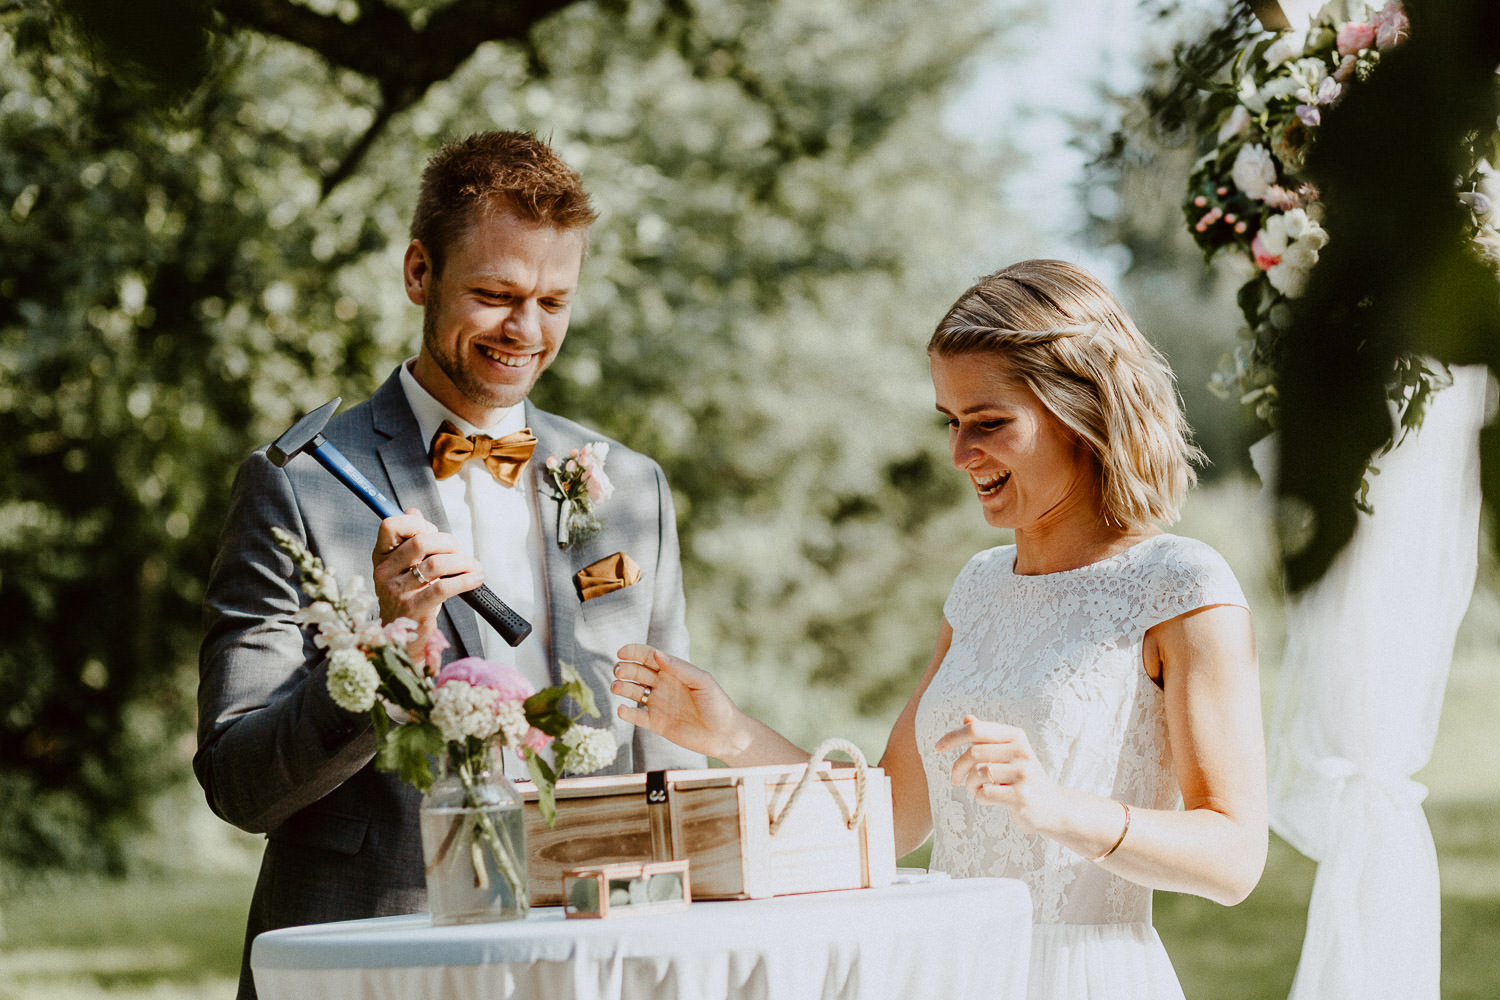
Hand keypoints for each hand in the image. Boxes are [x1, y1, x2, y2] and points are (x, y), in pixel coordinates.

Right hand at [371, 508, 483, 654]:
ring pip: (436, 564)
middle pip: (422, 542)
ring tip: (474, 567)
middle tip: (460, 552)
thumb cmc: (408, 596)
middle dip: (449, 542)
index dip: (417, 523)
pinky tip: (476, 578)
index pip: (390, 525)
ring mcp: (397, 591)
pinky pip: (444, 587)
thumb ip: (410, 539)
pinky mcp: (414, 608)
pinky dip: (466, 579)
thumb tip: (414, 512)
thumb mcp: (403, 567)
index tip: (433, 531)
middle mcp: (385, 571)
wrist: (399, 638)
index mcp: (381, 556)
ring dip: (462, 561)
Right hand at [612, 644, 750, 760]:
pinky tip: (622, 710)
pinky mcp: (657, 724)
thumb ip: (680, 668)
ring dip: (622, 688)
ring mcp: (659, 705)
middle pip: (638, 673)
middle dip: (625, 669)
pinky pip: (637, 717)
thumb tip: (657, 654)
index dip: (634, 652)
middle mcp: (663, 686)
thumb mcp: (702, 681)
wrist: (725, 735)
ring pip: (634, 692)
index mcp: (673, 672)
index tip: (621, 652)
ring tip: (616, 687)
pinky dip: (627, 714)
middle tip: (619, 671)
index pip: (649, 657)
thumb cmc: (717, 704)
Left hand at [935, 715, 1064, 835]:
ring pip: (978, 774)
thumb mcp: (1008, 753)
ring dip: (968, 784)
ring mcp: (1024, 774)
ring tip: (974, 789)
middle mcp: (1021, 751)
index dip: (952, 737)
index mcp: (1016, 736)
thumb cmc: (1023, 777)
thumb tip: (967, 718)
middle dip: (958, 768)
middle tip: (955, 779)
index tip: (937, 747)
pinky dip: (978, 797)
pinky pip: (985, 794)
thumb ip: (988, 737)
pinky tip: (986, 798)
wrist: (1053, 807)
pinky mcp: (1022, 796)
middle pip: (973, 753)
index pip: (976, 730)